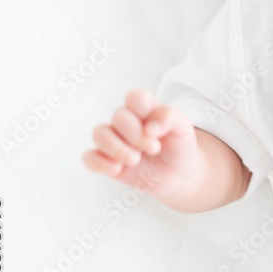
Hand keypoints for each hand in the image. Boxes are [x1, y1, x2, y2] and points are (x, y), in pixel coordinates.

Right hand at [82, 89, 204, 203]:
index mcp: (145, 108)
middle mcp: (127, 122)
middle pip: (118, 116)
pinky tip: (117, 169)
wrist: (179, 174)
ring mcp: (115, 140)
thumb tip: (150, 126)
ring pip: (99, 133)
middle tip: (154, 149)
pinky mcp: (107, 160)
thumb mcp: (183, 127)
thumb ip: (169, 116)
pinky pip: (89, 157)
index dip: (143, 112)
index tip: (156, 132)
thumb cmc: (179, 145)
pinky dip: (100, 163)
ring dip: (116, 148)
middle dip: (136, 135)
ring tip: (135, 160)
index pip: (135, 97)